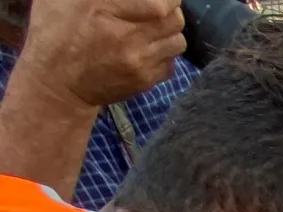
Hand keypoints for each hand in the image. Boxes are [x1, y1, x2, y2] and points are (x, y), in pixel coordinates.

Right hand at [11, 0, 183, 110]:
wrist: (55, 83)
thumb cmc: (55, 32)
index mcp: (101, 7)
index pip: (158, 2)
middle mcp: (124, 34)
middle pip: (174, 19)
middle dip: (171, 10)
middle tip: (158, 9)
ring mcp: (137, 60)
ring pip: (178, 41)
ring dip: (170, 32)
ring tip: (154, 29)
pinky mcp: (144, 79)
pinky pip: (171, 63)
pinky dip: (164, 54)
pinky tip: (147, 49)